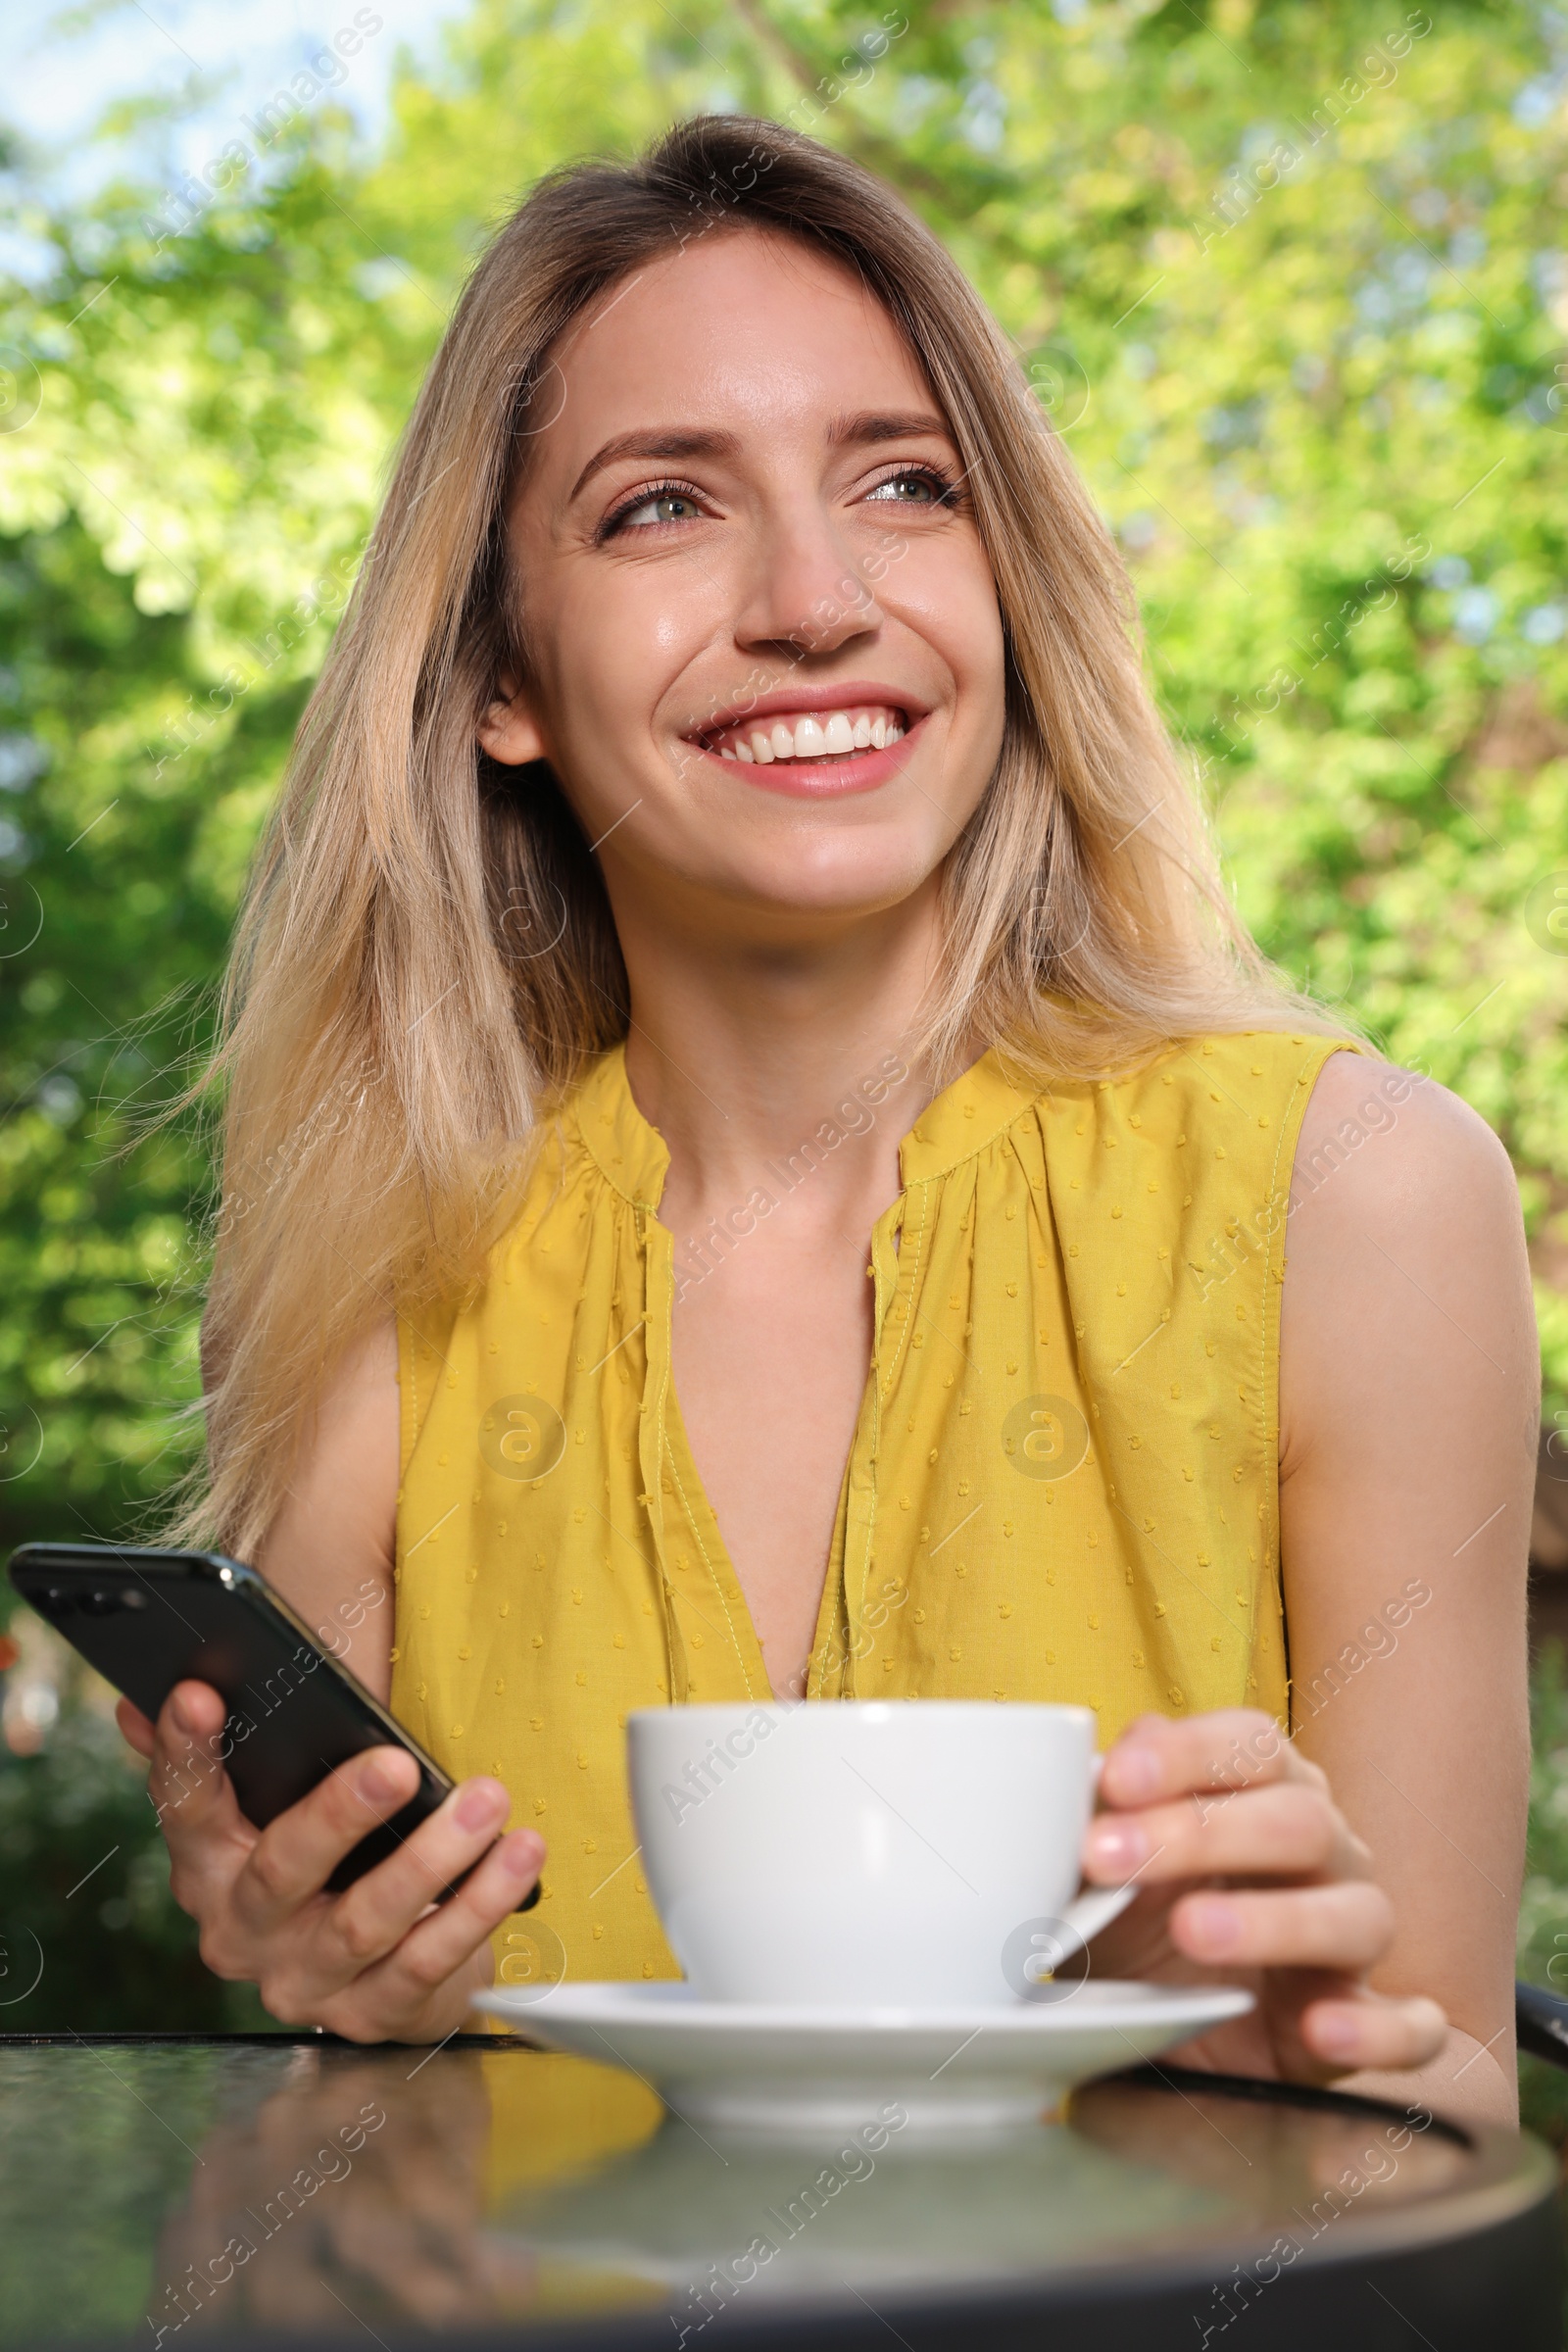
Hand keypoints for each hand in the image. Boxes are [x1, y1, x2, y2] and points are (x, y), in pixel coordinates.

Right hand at [117, 1679, 543, 2042]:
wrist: (382, 1969)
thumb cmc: (333, 1861)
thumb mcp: (280, 1807)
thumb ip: (230, 1756)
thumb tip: (149, 1699)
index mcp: (209, 1866)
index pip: (184, 1806)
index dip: (185, 1753)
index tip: (198, 1695)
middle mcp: (244, 1931)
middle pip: (282, 1870)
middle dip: (340, 1813)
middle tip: (397, 1764)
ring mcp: (306, 1981)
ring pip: (366, 1919)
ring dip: (434, 1856)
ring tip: (488, 1800)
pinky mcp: (372, 2014)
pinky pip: (429, 1960)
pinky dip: (480, 1904)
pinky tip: (518, 1856)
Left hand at [1078, 1708, 1447, 2085]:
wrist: (1160, 2019)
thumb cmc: (1141, 1914)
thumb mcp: (1108, 1860)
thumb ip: (1109, 1807)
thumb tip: (1112, 1759)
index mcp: (1270, 1789)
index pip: (1252, 1745)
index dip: (1186, 1754)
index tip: (1113, 1780)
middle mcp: (1329, 1852)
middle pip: (1299, 1820)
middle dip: (1204, 1833)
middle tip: (1108, 1859)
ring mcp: (1355, 1938)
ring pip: (1356, 1915)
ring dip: (1276, 1922)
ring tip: (1192, 1931)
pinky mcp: (1368, 2021)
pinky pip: (1409, 2028)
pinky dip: (1377, 2031)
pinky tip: (1323, 2032)